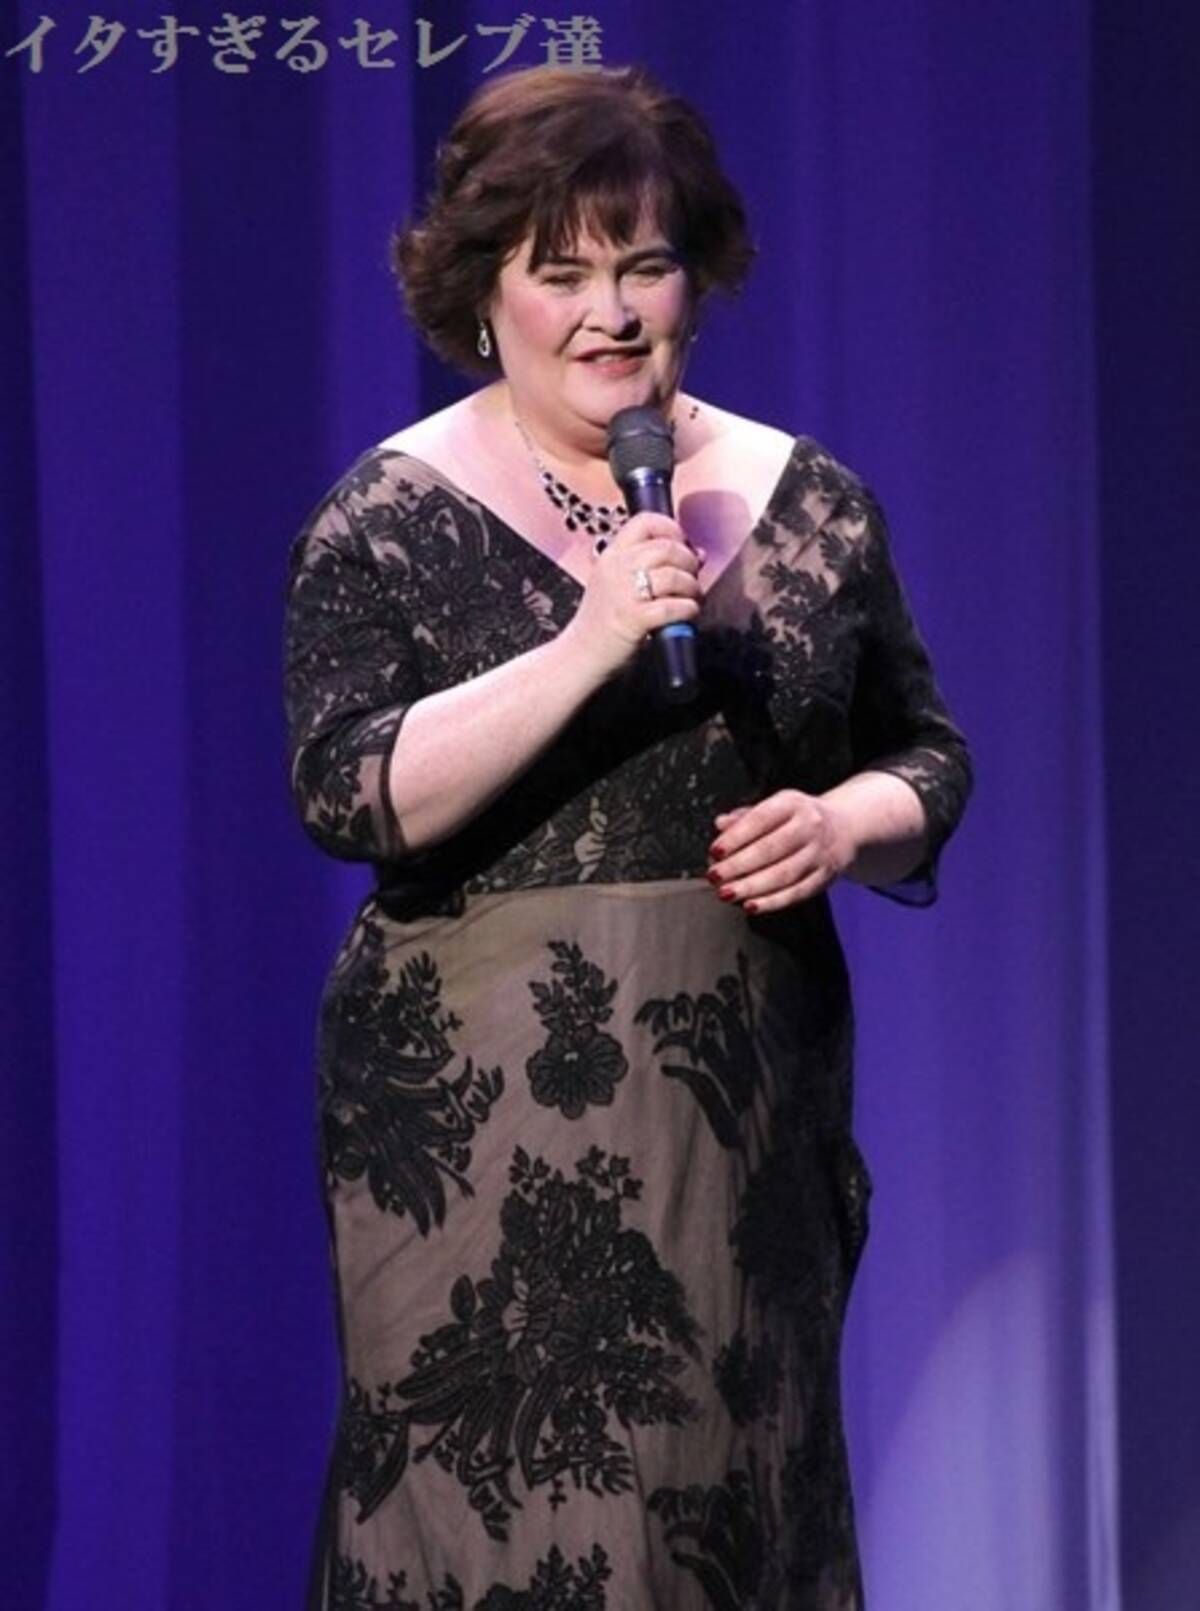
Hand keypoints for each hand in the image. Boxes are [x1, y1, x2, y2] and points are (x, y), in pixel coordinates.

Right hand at [561, 512, 703, 681]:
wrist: (580, 654)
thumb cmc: (604, 620)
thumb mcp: (615, 582)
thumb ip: (648, 566)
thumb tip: (697, 555)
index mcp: (611, 555)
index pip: (645, 521)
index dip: (672, 529)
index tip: (683, 544)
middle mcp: (615, 569)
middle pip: (665, 547)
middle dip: (688, 561)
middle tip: (692, 576)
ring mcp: (623, 594)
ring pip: (672, 576)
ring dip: (692, 587)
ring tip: (693, 598)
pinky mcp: (632, 619)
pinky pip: (671, 606)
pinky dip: (688, 609)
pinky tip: (687, 613)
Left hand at [707, 790, 856, 912]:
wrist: (845, 827)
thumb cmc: (798, 818)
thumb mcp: (775, 807)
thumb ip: (746, 816)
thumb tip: (720, 824)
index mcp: (793, 804)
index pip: (760, 819)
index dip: (736, 837)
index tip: (715, 851)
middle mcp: (810, 826)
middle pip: (770, 849)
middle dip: (738, 865)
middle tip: (714, 877)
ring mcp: (820, 853)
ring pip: (783, 874)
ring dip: (751, 887)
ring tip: (727, 893)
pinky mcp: (825, 876)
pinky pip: (797, 892)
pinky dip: (772, 902)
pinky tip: (751, 905)